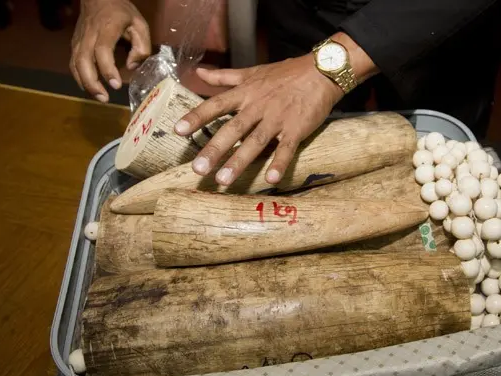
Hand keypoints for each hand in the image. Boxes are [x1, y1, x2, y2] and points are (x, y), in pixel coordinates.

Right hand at [70, 0, 150, 101]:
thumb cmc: (120, 11)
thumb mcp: (139, 24)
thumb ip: (141, 46)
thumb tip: (132, 67)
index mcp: (106, 28)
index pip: (102, 51)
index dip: (107, 69)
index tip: (116, 85)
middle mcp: (89, 35)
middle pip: (84, 61)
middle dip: (93, 83)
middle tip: (105, 98)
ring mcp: (79, 40)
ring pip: (76, 64)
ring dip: (85, 83)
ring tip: (99, 97)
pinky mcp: (75, 44)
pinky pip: (73, 63)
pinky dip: (79, 77)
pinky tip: (89, 88)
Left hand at [175, 56, 344, 185]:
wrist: (322, 71)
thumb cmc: (285, 73)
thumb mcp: (252, 72)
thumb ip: (223, 76)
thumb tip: (198, 72)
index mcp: (245, 93)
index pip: (216, 105)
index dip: (197, 117)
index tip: (178, 130)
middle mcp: (258, 106)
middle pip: (233, 129)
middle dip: (215, 149)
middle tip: (199, 169)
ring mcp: (277, 119)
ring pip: (256, 141)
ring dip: (240, 161)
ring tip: (224, 180)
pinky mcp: (297, 129)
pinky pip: (286, 148)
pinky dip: (279, 163)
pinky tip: (270, 179)